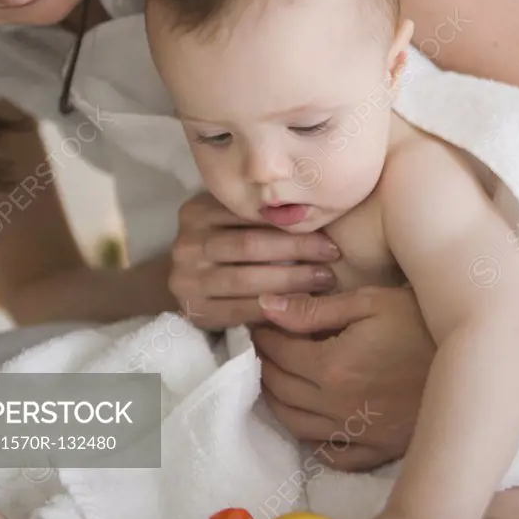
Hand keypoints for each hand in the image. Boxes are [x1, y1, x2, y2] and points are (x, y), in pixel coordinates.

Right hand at [169, 192, 339, 329]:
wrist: (187, 282)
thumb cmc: (220, 244)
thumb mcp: (228, 220)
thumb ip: (255, 214)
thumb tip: (308, 207)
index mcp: (196, 213)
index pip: (247, 214)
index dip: (289, 221)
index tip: (326, 228)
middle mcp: (187, 244)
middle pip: (249, 245)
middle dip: (297, 249)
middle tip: (332, 254)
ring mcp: (187, 280)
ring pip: (247, 280)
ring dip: (291, 280)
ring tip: (324, 279)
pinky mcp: (195, 311)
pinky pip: (240, 310)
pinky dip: (273, 308)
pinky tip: (300, 304)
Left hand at [251, 287, 435, 468]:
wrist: (474, 357)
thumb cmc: (421, 320)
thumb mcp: (368, 302)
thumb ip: (312, 309)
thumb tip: (264, 306)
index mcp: (332, 367)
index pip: (278, 354)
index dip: (262, 335)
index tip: (257, 322)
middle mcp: (338, 407)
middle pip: (280, 389)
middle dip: (264, 363)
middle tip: (262, 345)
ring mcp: (359, 433)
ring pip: (297, 425)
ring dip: (277, 400)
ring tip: (275, 377)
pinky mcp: (380, 450)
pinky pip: (334, 455)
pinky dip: (314, 442)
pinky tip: (311, 423)